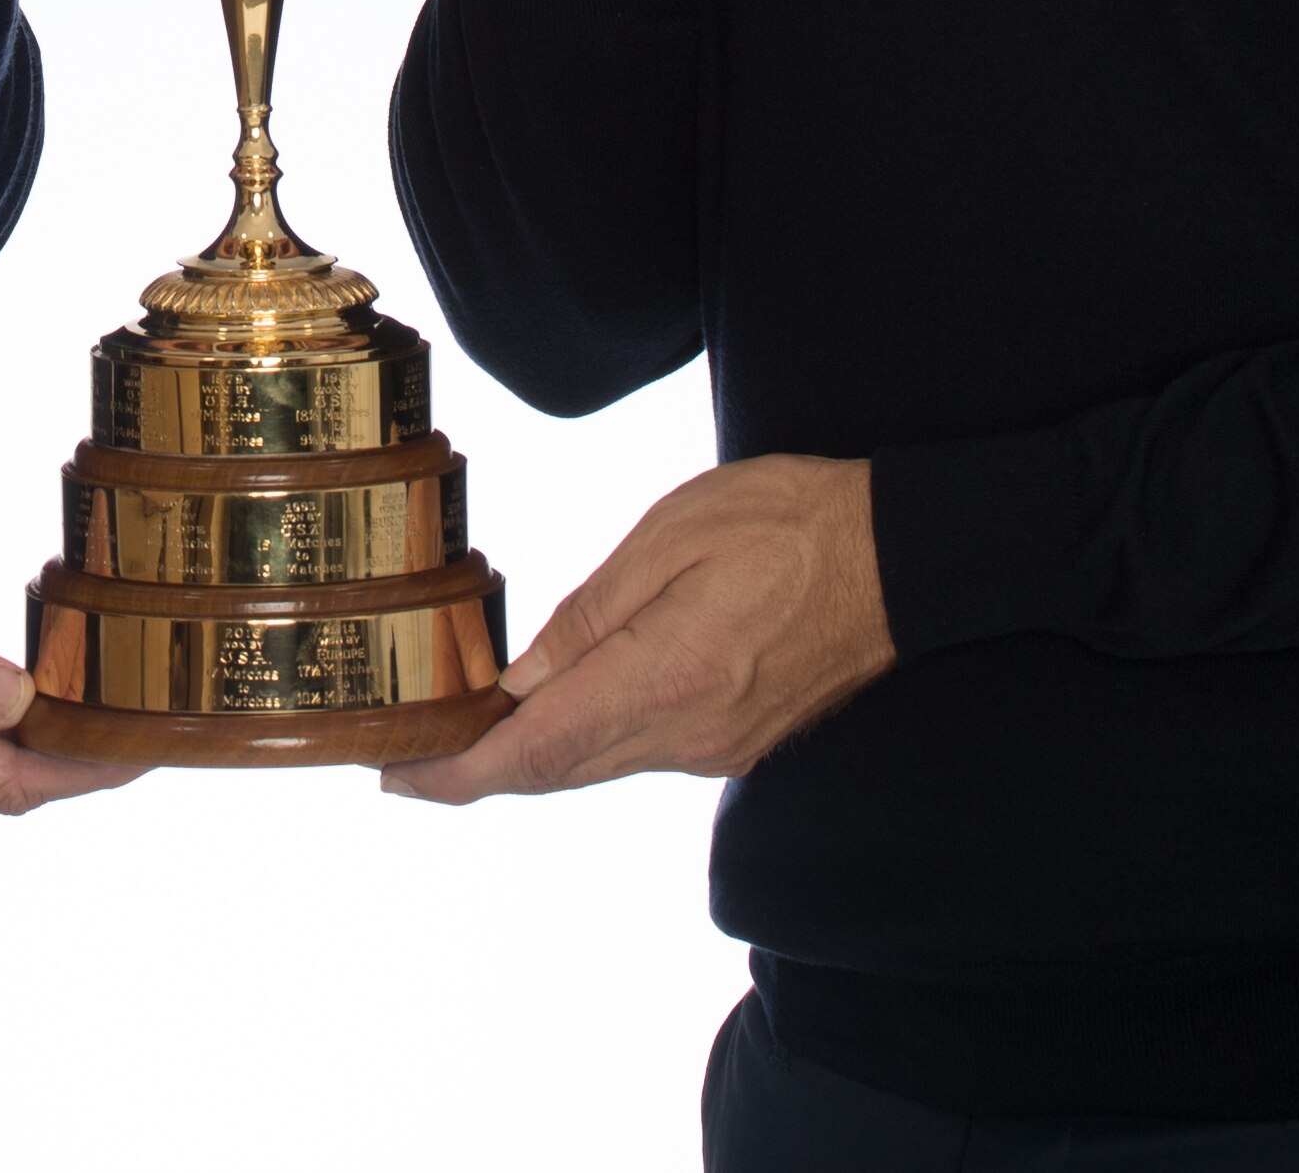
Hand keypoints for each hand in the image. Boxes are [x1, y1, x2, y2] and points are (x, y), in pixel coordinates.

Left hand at [378, 455, 888, 803]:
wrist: (900, 558)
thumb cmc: (788, 522)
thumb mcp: (672, 536)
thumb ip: (590, 616)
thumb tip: (524, 680)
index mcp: (663, 680)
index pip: (536, 752)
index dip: (457, 776)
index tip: (398, 776)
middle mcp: (687, 734)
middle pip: (557, 773)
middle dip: (475, 771)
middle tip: (407, 755)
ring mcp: (715, 747)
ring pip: (596, 765)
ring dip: (529, 754)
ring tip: (465, 726)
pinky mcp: (734, 740)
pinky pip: (638, 753)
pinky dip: (583, 740)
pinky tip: (556, 710)